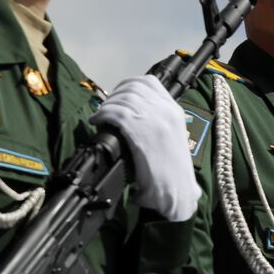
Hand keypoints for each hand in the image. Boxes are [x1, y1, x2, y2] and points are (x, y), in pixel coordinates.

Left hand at [90, 75, 199, 221]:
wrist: (177, 190)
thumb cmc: (172, 170)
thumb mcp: (171, 138)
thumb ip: (156, 121)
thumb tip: (131, 112)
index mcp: (175, 111)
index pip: (149, 82)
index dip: (127, 85)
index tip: (118, 96)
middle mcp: (166, 110)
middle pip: (132, 87)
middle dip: (114, 95)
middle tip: (106, 108)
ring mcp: (153, 119)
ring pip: (122, 99)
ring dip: (106, 105)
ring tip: (100, 117)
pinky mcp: (140, 130)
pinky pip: (115, 112)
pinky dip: (101, 115)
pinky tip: (97, 122)